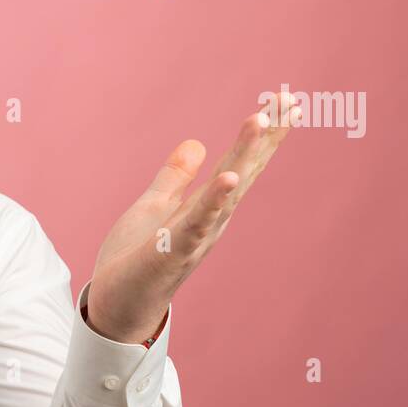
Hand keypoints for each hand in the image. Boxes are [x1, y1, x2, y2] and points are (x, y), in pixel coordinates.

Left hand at [85, 92, 298, 342]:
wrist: (117, 306)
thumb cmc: (135, 259)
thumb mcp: (153, 207)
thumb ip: (175, 178)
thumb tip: (195, 144)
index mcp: (206, 207)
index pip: (239, 163)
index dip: (262, 133)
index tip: (285, 99)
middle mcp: (210, 220)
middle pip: (243, 171)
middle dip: (266, 137)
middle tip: (290, 100)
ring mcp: (195, 237)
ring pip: (225, 192)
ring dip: (244, 157)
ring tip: (261, 120)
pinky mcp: (171, 252)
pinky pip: (195, 224)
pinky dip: (213, 202)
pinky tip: (229, 178)